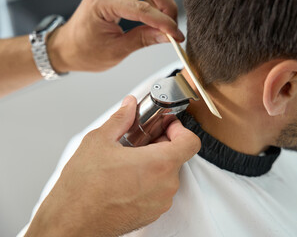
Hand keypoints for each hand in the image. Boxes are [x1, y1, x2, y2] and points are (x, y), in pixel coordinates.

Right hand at [25, 95, 200, 236]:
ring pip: (167, 174)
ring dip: (154, 164)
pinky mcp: (152, 214)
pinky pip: (159, 191)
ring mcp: (160, 202)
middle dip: (162, 145)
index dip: (180, 130)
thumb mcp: (99, 141)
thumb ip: (121, 119)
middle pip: (177, 157)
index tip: (167, 127)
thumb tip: (129, 106)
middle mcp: (165, 186)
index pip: (190, 141)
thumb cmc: (83, 188)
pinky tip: (127, 178)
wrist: (72, 222)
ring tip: (129, 161)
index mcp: (159, 164)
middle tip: (141, 141)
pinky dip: (150, 181)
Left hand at [47, 0, 183, 72]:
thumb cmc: (83, 51)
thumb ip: (143, 39)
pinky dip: (154, 7)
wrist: (68, 48)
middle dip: (166, 8)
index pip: (140, 8)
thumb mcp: (116, 50)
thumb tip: (166, 36)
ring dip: (162, 6)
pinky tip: (158, 21)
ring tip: (168, 28)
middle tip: (174, 29)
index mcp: (102, 3)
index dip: (162, 22)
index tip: (176, 34)